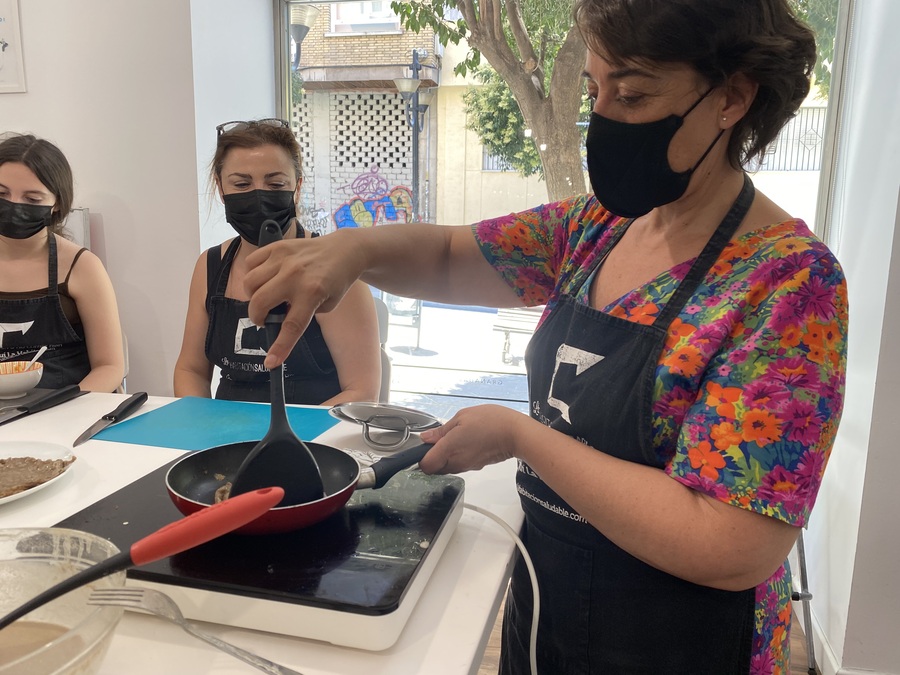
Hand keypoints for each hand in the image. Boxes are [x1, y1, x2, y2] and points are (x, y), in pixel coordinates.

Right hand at [244, 231, 363, 367]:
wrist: (344, 251)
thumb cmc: (336, 281)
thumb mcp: (327, 306)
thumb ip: (303, 314)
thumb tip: (278, 320)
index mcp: (312, 293)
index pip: (291, 326)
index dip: (279, 347)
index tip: (270, 362)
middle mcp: (295, 275)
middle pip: (260, 302)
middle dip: (257, 317)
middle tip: (265, 318)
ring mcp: (284, 258)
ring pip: (250, 282)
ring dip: (253, 295)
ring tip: (265, 297)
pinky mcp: (277, 247)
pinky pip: (251, 263)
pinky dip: (253, 274)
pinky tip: (265, 278)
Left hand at [418, 405, 529, 473]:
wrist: (516, 434)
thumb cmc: (491, 421)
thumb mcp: (462, 417)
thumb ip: (442, 430)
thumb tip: (426, 438)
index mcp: (449, 449)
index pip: (425, 465)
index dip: (421, 457)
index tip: (424, 446)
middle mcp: (456, 462)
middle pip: (435, 469)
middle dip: (433, 457)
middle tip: (440, 438)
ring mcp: (467, 466)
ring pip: (447, 468)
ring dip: (446, 457)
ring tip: (456, 437)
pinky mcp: (476, 466)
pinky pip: (460, 465)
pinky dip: (458, 457)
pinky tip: (467, 442)